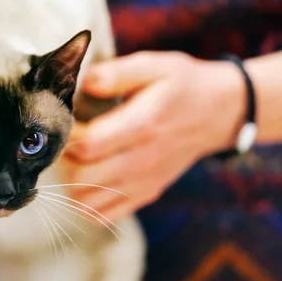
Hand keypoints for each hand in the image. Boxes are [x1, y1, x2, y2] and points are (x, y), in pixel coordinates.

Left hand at [61, 51, 245, 220]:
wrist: (219, 113)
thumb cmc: (182, 85)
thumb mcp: (154, 65)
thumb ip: (116, 73)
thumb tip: (84, 82)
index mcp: (142, 126)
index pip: (88, 145)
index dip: (66, 135)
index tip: (64, 119)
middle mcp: (141, 161)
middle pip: (82, 177)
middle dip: (62, 158)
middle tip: (63, 139)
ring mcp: (143, 182)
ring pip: (86, 200)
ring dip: (69, 181)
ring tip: (72, 157)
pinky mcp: (144, 194)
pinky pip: (103, 215)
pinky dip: (84, 203)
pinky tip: (85, 179)